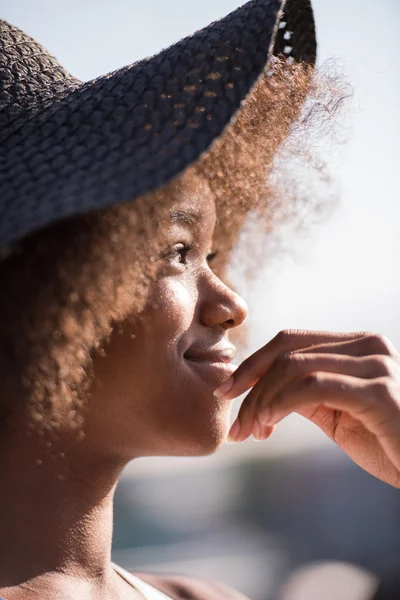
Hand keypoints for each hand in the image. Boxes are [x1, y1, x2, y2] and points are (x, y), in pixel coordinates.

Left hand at [215, 330, 399, 487]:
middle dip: (250, 382)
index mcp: (356, 346)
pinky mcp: (379, 390)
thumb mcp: (337, 414)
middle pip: (287, 349)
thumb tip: (262, 389)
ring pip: (294, 366)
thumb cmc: (386, 442)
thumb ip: (305, 395)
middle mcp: (368, 345)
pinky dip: (281, 403)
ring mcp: (376, 363)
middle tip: (234, 421)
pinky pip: (314, 386)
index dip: (253, 363)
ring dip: (261, 399)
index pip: (291, 341)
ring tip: (250, 431)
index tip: (228, 391)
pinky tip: (268, 425)